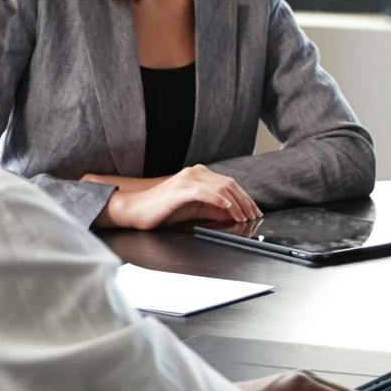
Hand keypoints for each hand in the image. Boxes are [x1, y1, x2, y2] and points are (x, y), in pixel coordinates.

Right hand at [98, 164, 259, 229]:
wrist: (135, 210)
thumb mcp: (194, 210)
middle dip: (245, 202)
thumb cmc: (162, 210)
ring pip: (220, 188)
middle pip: (229, 185)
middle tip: (254, 216)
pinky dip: (219, 200)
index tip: (255, 212)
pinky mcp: (180, 189)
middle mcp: (195, 173)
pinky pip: (205, 192)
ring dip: (236, 204)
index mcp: (199, 175)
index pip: (230, 184)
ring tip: (244, 216)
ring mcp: (187, 179)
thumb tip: (234, 213)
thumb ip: (213, 209)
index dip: (245, 198)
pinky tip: (228, 208)